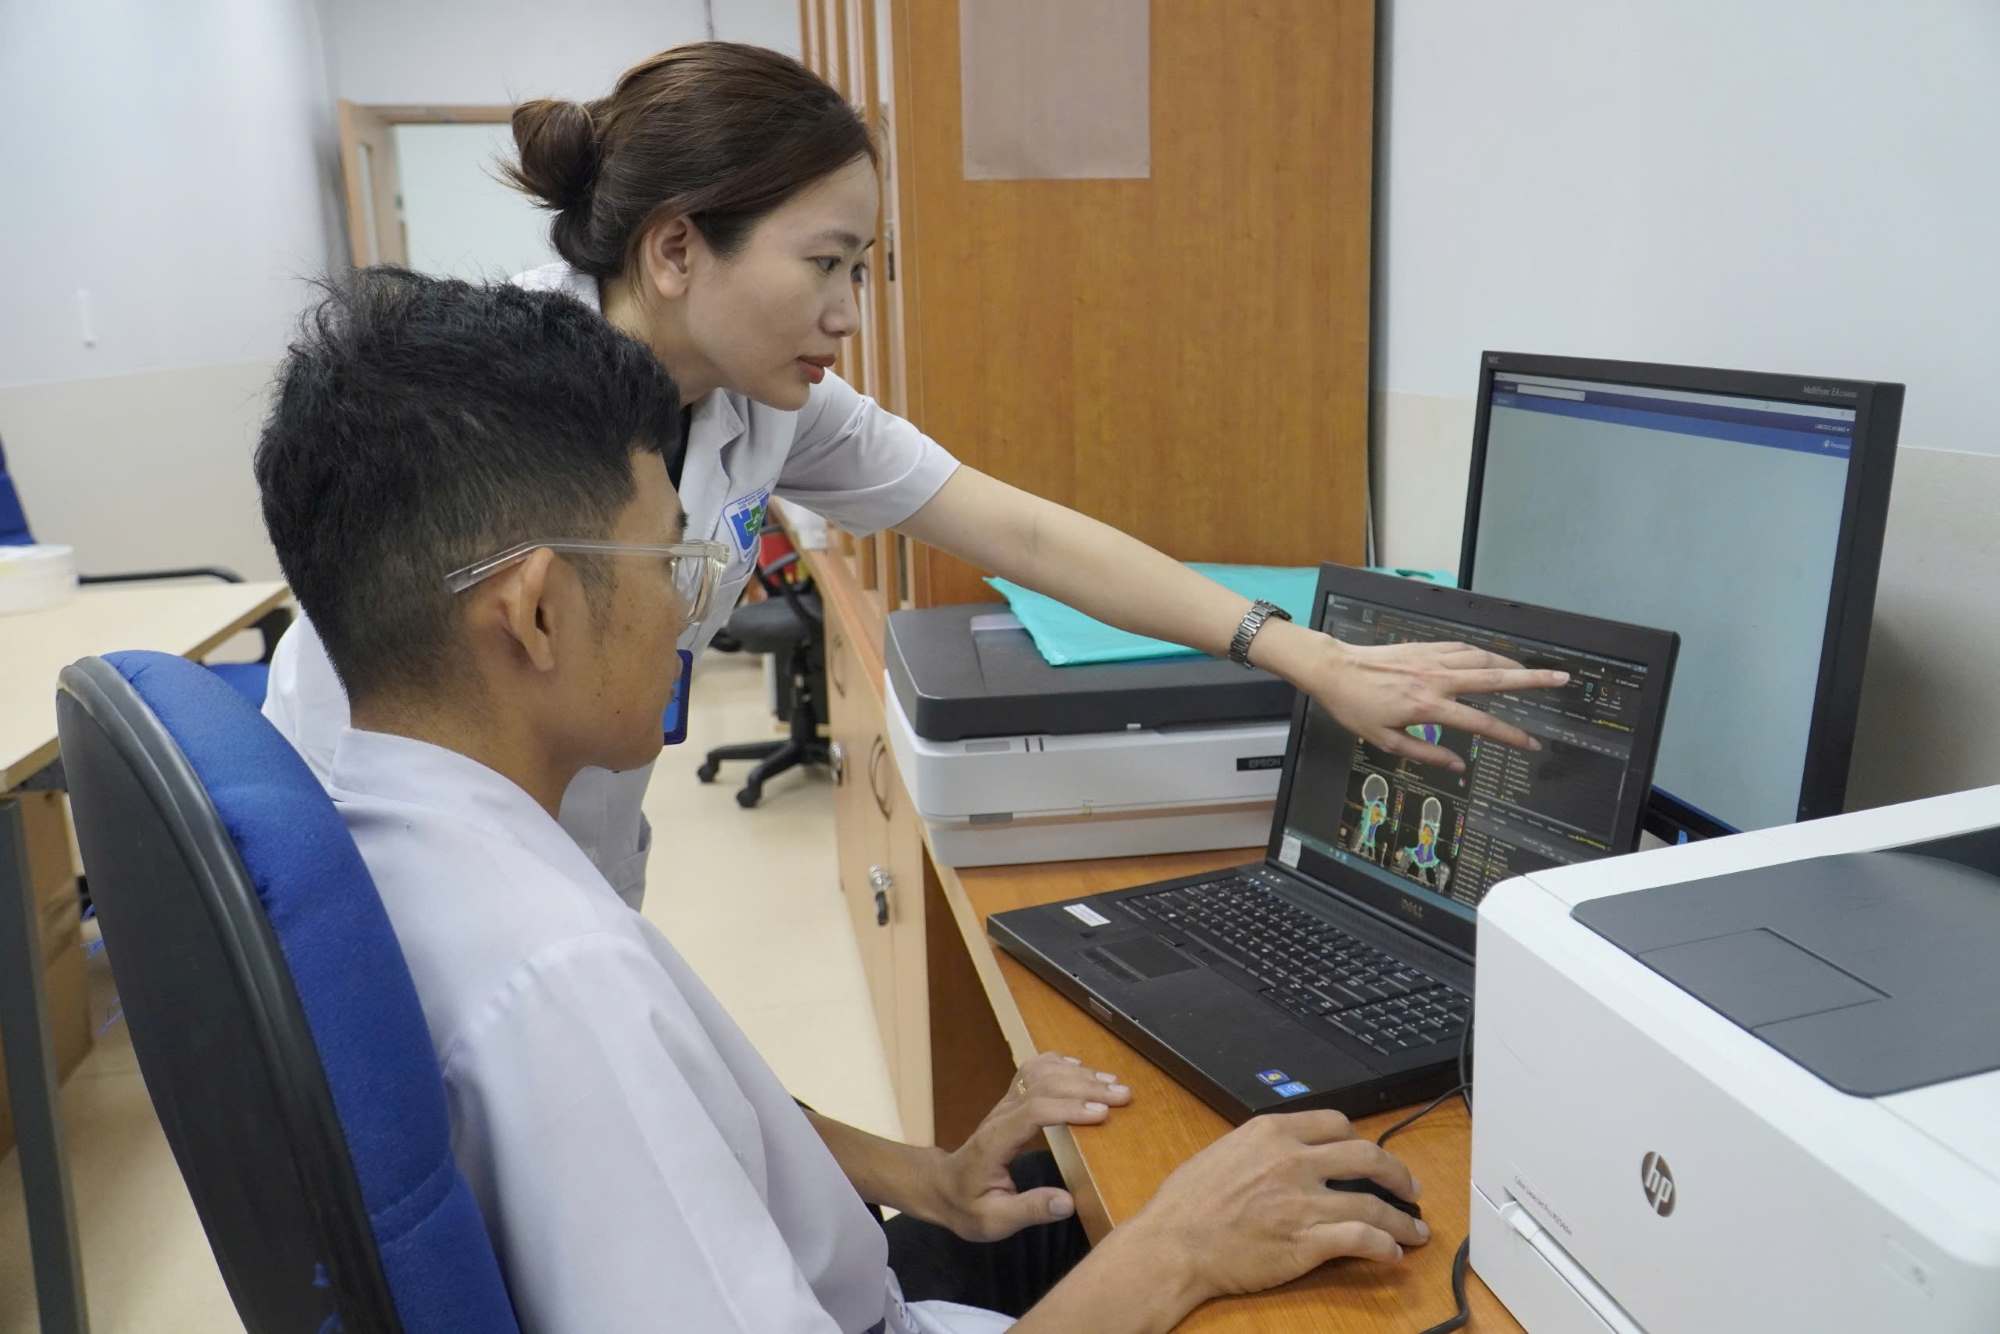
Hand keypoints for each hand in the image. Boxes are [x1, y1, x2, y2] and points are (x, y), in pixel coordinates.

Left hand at [926, 1052, 1130, 1241]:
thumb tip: (1068, 1202)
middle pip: (1043, 1084)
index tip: (1102, 1115)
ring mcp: (1006, 1104)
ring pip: (1041, 1072)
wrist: (942, 1187)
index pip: (1033, 1111)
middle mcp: (1001, 1115)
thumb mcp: (993, 1221)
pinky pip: (1035, 1070)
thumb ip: (1030, 1211)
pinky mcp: (1012, 1101)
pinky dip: (1062, 1065)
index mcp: (995, 1141)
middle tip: (1123, 1096)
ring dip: (1079, 1074)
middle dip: (1086, 1087)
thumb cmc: (967, 1205)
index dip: (1069, 1109)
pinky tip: (1083, 1070)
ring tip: (1113, 1085)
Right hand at [1121, 1110, 1429, 1302]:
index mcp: (1273, 1132)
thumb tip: (1287, 1153)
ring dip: (1403, 1219)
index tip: (1370, 1155)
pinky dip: (1385, 1246)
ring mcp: (1304, 1202)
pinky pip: (1362, 1239)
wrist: (1174, 1243)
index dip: (1361, 1140)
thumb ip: (1262, 1148)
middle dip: (1398, 1174)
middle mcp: (1295, 1161)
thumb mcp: (1225, 1152)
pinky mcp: (1308, 1242)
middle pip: (1368, 1156)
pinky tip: (1392, 1253)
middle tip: (1411, 1189)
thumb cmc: (1187, 1202)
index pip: (1337, 1124)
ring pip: (1373, 1203)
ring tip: (1417, 1230)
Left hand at [1288, 630, 1569, 770]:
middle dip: (1531, 679)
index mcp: (1428, 707)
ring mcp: (1432, 659)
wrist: (1334, 669)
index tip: (1531, 744)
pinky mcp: (1425, 647)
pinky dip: (1483, 653)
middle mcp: (1437, 679)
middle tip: (1561, 678)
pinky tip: (1493, 658)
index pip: (1481, 722)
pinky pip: (1462, 648)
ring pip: (1482, 658)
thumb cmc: (1355, 707)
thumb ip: (1426, 753)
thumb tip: (1458, 765)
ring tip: (1534, 670)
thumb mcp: (1385, 740)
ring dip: (1511, 663)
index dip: (1510, 735)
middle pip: (1495, 678)